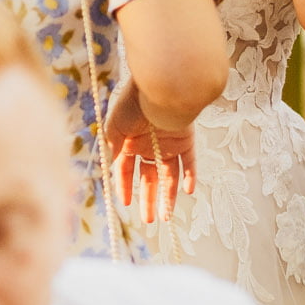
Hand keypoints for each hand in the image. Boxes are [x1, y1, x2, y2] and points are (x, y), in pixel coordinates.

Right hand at [102, 83, 193, 223]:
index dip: (125, 187)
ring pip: (169, 176)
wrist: (160, 84)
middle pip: (149, 178)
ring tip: (166, 217)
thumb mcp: (115, 126)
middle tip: (148, 220)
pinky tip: (187, 192)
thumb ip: (114, 146)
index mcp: (129, 141)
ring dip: (168, 196)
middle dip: (148, 199)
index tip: (125, 203)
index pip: (126, 170)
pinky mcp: (186, 141)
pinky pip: (190, 163)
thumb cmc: (133, 103)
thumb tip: (114, 163)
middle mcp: (149, 145)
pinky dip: (190, 176)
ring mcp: (168, 144)